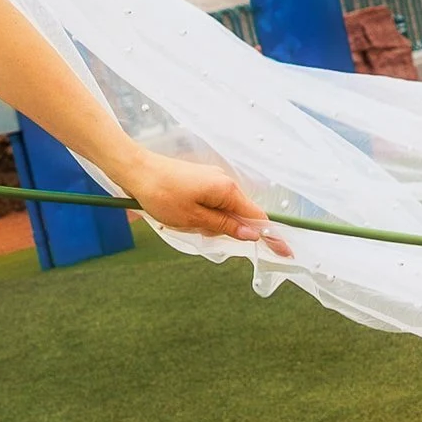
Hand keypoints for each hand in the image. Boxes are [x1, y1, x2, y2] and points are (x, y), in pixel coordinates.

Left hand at [121, 150, 270, 243]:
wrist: (136, 170)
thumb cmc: (162, 195)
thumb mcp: (193, 218)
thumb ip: (225, 226)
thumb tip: (252, 234)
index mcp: (226, 190)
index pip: (257, 217)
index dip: (271, 236)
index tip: (285, 252)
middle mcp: (224, 182)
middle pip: (240, 215)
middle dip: (226, 230)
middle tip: (196, 230)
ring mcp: (213, 180)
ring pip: (223, 211)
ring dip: (209, 223)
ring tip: (180, 219)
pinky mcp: (201, 181)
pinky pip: (212, 204)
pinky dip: (203, 215)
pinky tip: (182, 215)